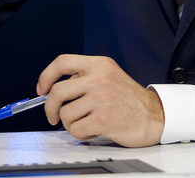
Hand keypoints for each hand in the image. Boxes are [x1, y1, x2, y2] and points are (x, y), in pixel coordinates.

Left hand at [36, 54, 164, 146]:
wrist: (153, 115)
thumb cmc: (128, 98)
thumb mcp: (109, 75)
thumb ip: (85, 76)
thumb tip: (53, 89)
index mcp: (100, 64)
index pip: (63, 62)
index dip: (46, 75)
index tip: (41, 88)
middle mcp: (99, 78)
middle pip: (57, 91)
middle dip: (49, 107)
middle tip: (53, 115)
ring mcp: (101, 98)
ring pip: (65, 114)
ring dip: (70, 123)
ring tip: (84, 121)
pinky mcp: (103, 119)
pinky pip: (75, 130)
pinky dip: (80, 134)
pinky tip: (92, 129)